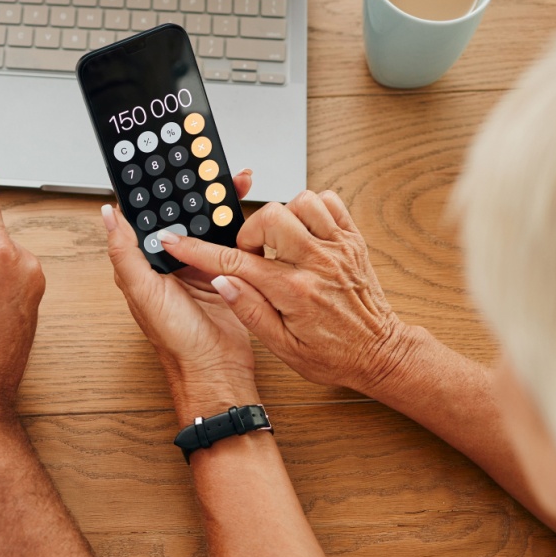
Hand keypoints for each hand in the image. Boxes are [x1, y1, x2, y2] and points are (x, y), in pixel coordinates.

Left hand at [102, 171, 258, 414]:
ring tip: (233, 180)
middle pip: (181, 214)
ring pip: (208, 223)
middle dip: (195, 189)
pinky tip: (245, 208)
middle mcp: (170, 261)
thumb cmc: (176, 340)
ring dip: (219, 202)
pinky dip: (239, 224)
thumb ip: (125, 252)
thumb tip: (107, 214)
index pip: (147, 216)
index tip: (165, 163)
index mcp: (145, 262)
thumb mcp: (144, 291)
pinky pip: (231, 240)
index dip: (156, 189)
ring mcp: (199, 265)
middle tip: (208, 165)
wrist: (217, 368)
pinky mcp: (225, 272)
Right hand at [160, 189, 416, 395]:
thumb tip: (221, 281)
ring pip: (300, 201)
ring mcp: (338, 247)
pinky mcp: (353, 240)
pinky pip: (330, 202)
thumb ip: (249, 310)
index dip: (198, 250)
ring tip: (280, 242)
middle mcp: (317, 262)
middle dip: (251, 230)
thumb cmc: (333, 355)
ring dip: (283, 215)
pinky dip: (312, 208)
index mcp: (293, 291)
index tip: (175, 240)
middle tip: (253, 253)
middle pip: (270, 216)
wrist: (380, 353)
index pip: (235, 261)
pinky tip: (304, 231)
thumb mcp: (282, 347)